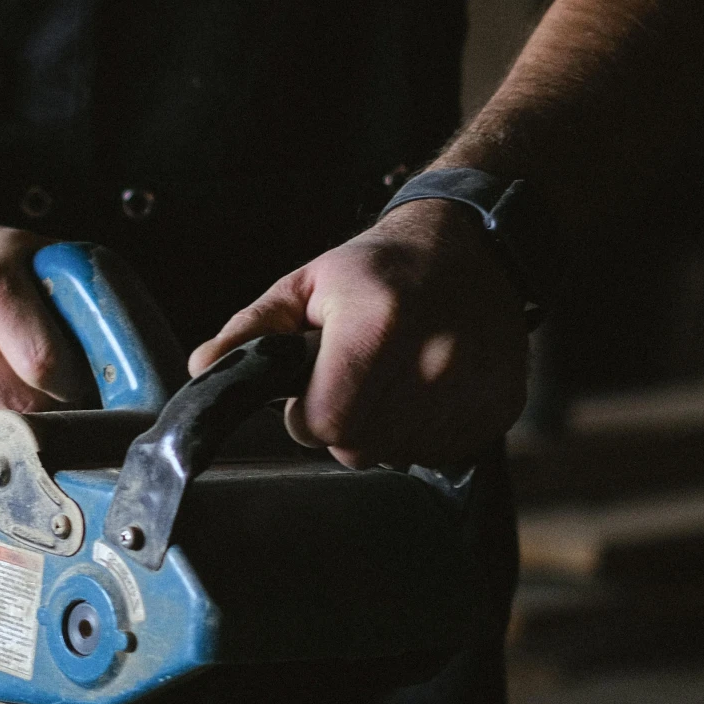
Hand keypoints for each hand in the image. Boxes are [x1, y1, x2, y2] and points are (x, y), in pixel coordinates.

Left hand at [188, 201, 528, 468]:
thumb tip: (203, 369)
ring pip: (399, 454)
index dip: (304, 414)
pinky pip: (440, 453)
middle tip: (352, 380)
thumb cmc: (380, 269)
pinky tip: (423, 390)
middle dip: (342, 423)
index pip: (324, 423)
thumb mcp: (306, 286)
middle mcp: (433, 358)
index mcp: (377, 323)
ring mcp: (472, 385)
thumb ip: (250, 332)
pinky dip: (423, 432)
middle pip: (359, 447)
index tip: (311, 387)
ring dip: (383, 429)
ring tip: (390, 379)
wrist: (470, 249)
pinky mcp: (500, 405)